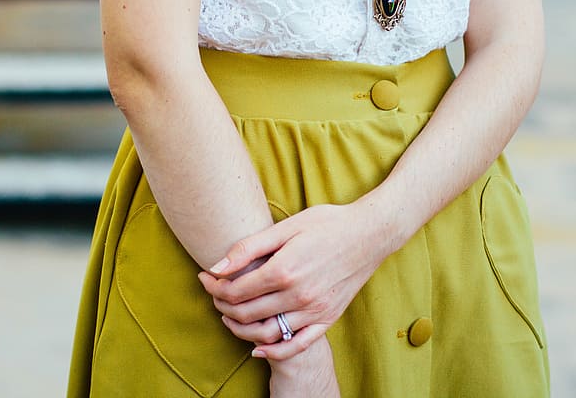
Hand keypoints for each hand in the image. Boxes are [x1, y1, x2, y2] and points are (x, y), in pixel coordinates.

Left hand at [198, 201, 388, 359]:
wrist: (370, 234)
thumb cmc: (328, 223)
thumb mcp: (286, 227)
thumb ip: (250, 248)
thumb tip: (217, 266)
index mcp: (284, 270)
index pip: (235, 290)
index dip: (214, 287)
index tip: (205, 277)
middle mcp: (297, 295)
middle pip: (246, 313)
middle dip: (222, 306)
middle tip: (214, 294)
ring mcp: (314, 310)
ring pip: (266, 332)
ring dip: (241, 329)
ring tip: (229, 315)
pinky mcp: (327, 318)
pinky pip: (296, 344)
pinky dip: (273, 351)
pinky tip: (258, 349)